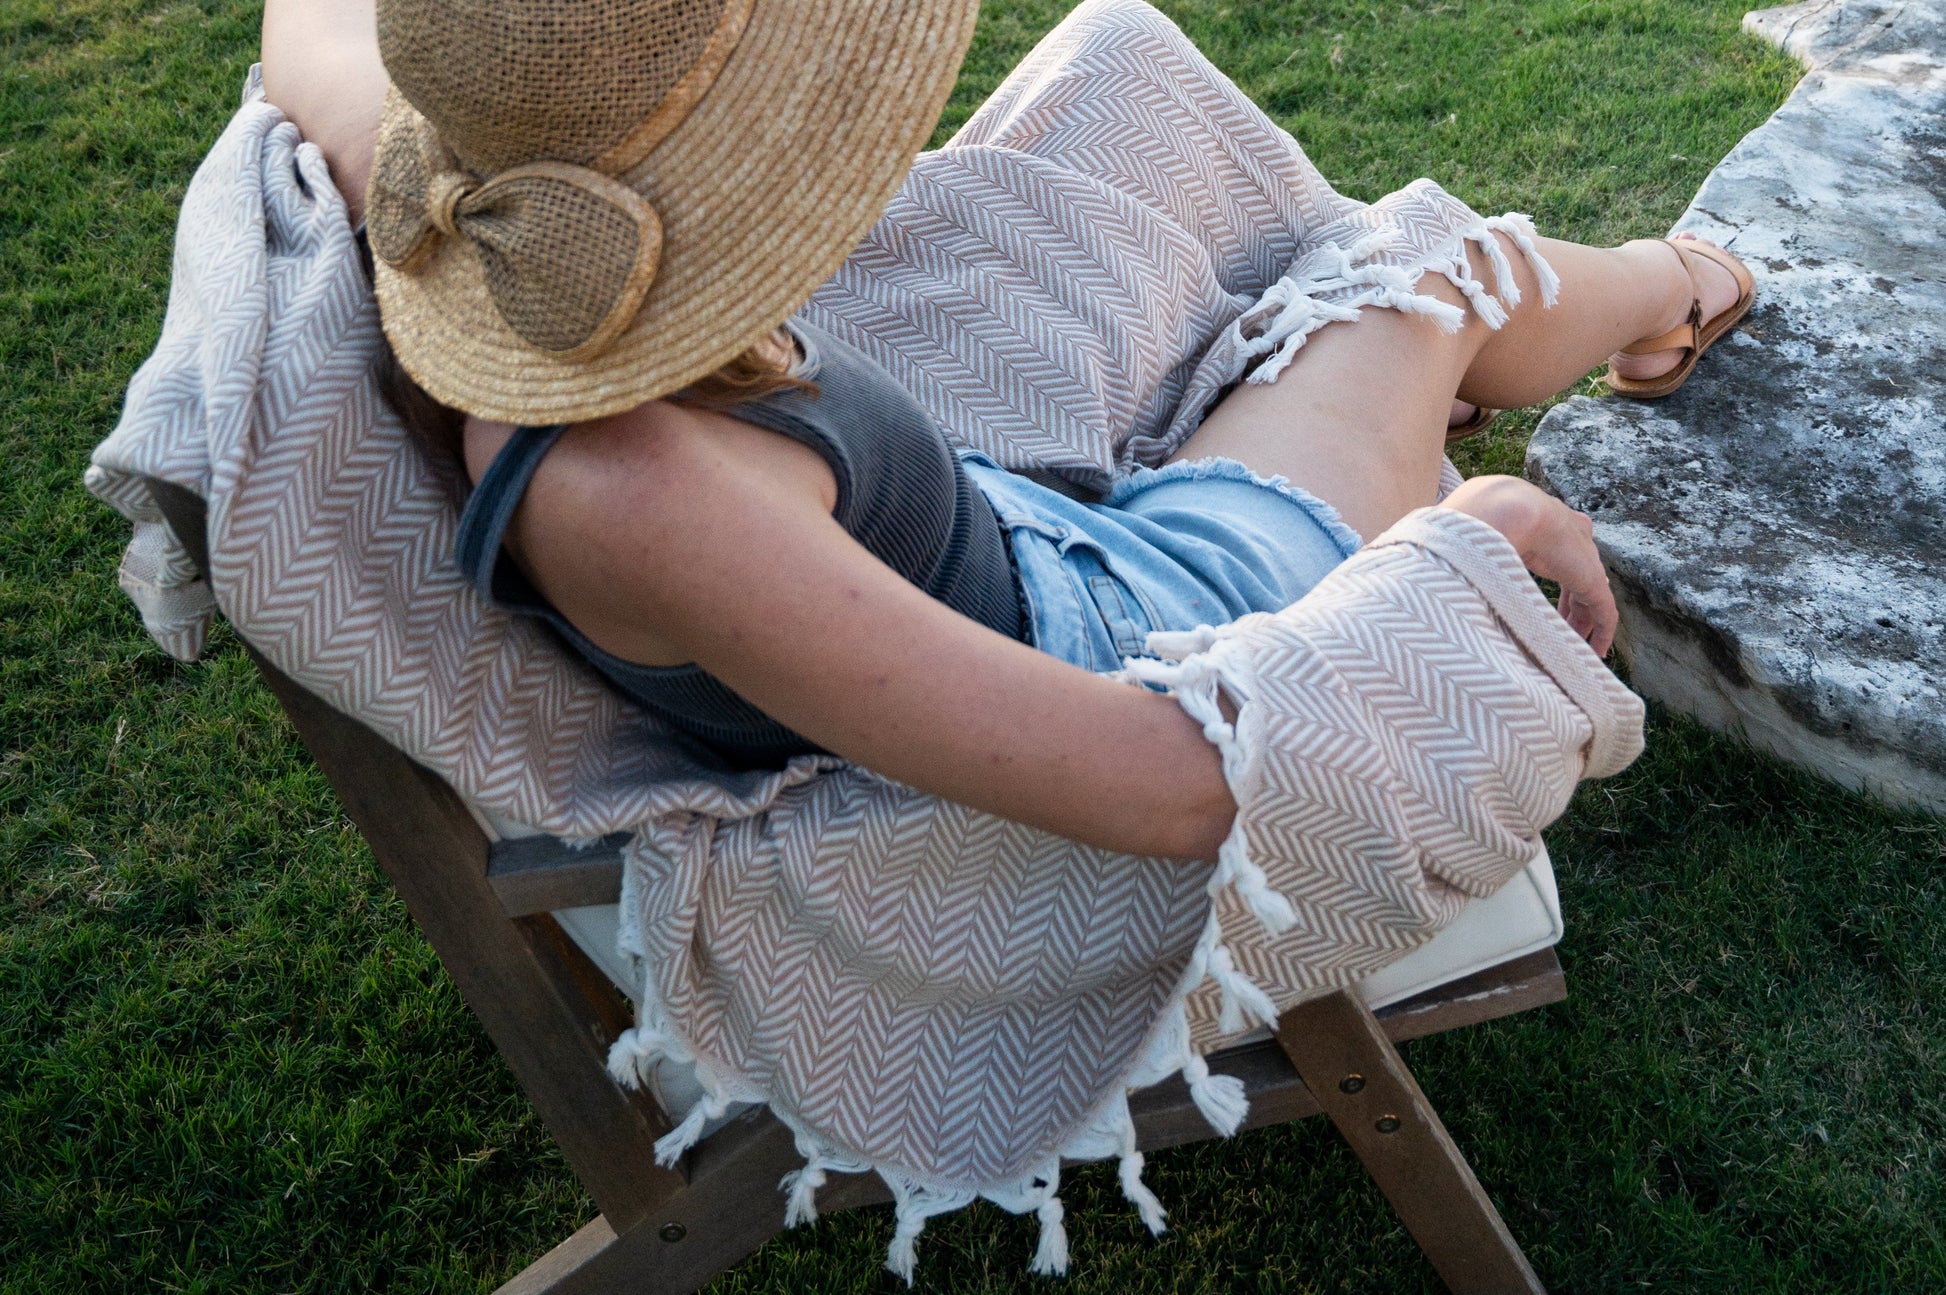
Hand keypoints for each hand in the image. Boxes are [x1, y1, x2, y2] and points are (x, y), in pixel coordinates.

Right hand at [1436, 475, 1618, 655]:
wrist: (1506, 509)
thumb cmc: (1483, 519)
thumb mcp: (1479, 535)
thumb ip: (1473, 550)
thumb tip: (1439, 561)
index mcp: (1547, 525)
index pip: (1557, 559)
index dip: (1548, 581)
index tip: (1543, 606)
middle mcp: (1571, 542)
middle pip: (1575, 581)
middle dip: (1568, 609)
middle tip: (1559, 633)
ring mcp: (1584, 561)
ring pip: (1589, 601)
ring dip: (1581, 627)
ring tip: (1573, 651)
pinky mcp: (1593, 581)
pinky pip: (1604, 614)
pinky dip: (1602, 635)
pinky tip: (1594, 656)